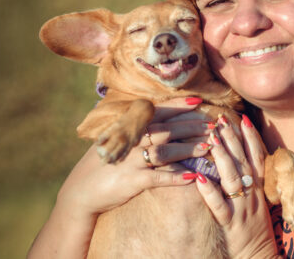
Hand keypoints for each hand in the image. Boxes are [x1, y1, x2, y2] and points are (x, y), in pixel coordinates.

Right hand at [28, 96, 211, 258]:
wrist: (81, 191)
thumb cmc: (104, 162)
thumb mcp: (115, 140)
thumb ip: (135, 128)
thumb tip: (160, 119)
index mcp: (128, 127)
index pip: (158, 112)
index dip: (179, 106)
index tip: (199, 102)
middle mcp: (131, 140)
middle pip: (167, 129)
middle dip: (191, 127)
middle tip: (212, 126)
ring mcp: (131, 159)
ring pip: (166, 150)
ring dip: (188, 149)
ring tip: (208, 148)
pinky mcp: (132, 180)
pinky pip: (158, 177)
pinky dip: (176, 176)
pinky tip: (193, 177)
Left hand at [195, 116, 280, 258]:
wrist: (258, 255)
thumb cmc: (254, 225)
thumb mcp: (257, 199)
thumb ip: (250, 178)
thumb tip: (239, 154)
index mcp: (260, 186)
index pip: (257, 156)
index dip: (251, 137)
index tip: (242, 118)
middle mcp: (252, 194)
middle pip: (244, 161)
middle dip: (233, 139)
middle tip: (221, 120)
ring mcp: (242, 208)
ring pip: (232, 178)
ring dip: (223, 157)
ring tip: (212, 139)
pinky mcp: (230, 224)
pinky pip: (219, 205)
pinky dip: (210, 192)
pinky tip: (199, 178)